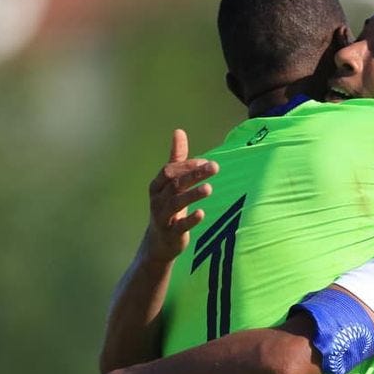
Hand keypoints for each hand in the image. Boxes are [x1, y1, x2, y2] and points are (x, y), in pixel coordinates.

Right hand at [145, 129, 217, 262]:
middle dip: (193, 174)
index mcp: (158, 186)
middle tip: (215, 166)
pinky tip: (202, 213)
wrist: (158, 243)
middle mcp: (158, 200)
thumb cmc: (168, 207)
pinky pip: (179, 226)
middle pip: (175, 184)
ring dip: (192, 195)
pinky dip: (190, 220)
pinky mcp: (171, 233)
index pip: (171, 171)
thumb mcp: (171, 183)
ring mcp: (163, 217)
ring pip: (176, 203)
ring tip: (209, 189)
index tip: (206, 162)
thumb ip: (177, 159)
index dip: (188, 166)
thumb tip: (179, 131)